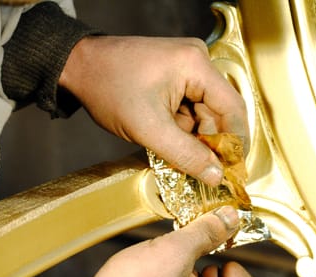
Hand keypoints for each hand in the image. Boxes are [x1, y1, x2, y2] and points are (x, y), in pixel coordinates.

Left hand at [59, 36, 248, 186]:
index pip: (233, 109)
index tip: (234, 170)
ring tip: (178, 155)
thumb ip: (186, 155)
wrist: (79, 66)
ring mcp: (188, 67)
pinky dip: (184, 129)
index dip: (237, 143)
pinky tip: (170, 141)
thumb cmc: (108, 88)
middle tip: (205, 172)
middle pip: (219, 112)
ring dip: (195, 138)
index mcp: (196, 66)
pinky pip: (191, 107)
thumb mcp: (148, 129)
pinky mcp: (178, 75)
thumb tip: (216, 176)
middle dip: (211, 143)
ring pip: (205, 113)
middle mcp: (198, 61)